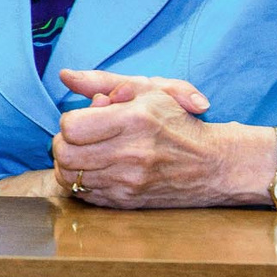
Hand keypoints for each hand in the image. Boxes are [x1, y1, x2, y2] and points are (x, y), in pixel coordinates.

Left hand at [50, 67, 249, 207]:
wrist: (212, 165)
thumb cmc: (177, 122)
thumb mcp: (148, 90)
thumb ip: (101, 81)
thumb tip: (65, 75)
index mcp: (134, 120)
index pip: (71, 126)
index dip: (71, 120)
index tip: (84, 119)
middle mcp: (131, 153)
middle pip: (65, 153)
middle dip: (64, 142)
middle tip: (78, 137)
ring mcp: (129, 182)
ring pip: (70, 176)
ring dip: (70, 163)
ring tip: (86, 152)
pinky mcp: (127, 201)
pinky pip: (83, 193)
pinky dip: (82, 181)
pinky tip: (97, 169)